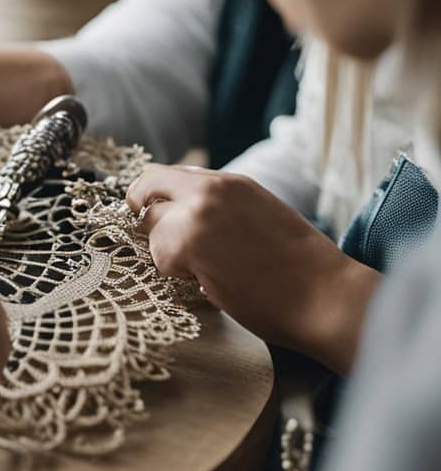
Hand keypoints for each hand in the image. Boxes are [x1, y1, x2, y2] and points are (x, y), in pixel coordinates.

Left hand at [127, 165, 379, 371]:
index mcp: (230, 182)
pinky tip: (211, 282)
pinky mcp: (190, 244)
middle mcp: (211, 189)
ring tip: (207, 269)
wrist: (326, 295)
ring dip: (166, 253)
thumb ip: (218, 208)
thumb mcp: (258, 215)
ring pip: (149, 229)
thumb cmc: (298, 268)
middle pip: (145, 192)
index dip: (151, 197)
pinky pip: (159, 257)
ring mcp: (198, 214)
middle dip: (150, 223)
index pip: (164, 175)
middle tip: (174, 251)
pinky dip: (177, 275)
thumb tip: (179, 214)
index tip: (152, 218)